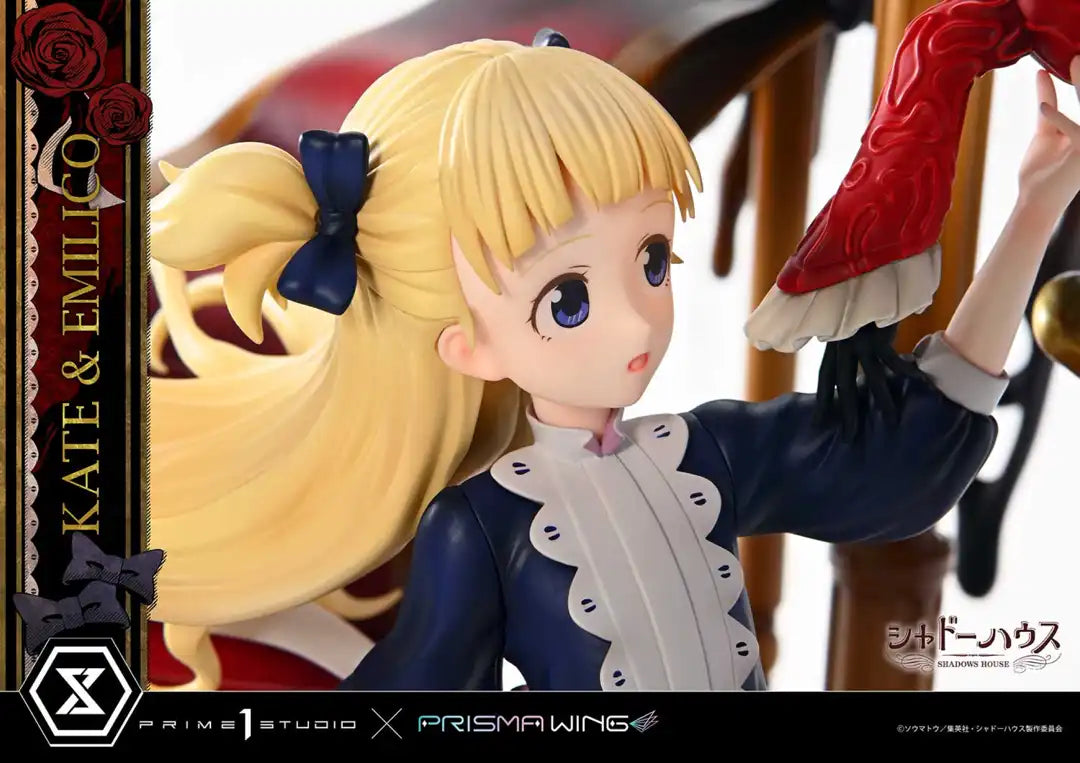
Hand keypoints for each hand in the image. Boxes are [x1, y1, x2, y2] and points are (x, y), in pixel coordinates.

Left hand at [1018, 56, 1079, 219]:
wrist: (1034, 202)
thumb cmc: (1042, 170)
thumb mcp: (1046, 129)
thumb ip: (1048, 100)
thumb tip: (1042, 73)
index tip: (1075, 57)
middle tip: (1078, 54)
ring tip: (1075, 62)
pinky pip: (1074, 131)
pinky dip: (1058, 118)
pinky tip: (1043, 108)